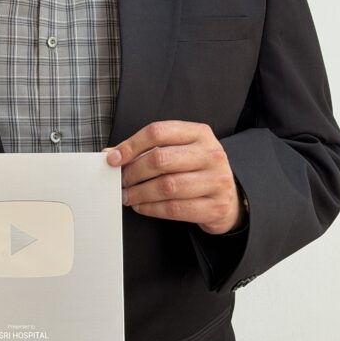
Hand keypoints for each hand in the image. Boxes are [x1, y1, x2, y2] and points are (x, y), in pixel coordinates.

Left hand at [107, 121, 245, 234]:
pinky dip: (152, 208)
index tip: (113, 158)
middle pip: (161, 159)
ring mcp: (217, 181)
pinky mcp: (215, 207)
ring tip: (128, 195)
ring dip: (140, 193)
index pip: (158, 131)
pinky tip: (141, 206)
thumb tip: (111, 154)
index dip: (131, 145)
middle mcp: (211, 154)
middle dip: (134, 172)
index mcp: (199, 133)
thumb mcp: (179, 151)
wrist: (228, 197)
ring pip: (167, 186)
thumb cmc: (196, 169)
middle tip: (121, 181)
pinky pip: (175, 209)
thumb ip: (147, 149)